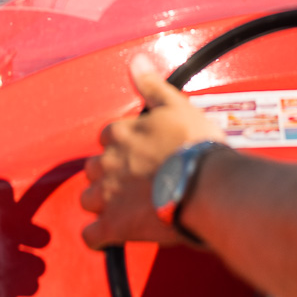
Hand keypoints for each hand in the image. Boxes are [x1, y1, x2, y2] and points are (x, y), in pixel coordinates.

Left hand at [80, 54, 225, 248]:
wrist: (207, 186)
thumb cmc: (197, 147)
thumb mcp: (177, 105)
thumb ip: (152, 85)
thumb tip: (136, 60)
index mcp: (121, 133)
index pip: (109, 137)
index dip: (124, 146)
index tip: (141, 153)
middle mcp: (108, 162)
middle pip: (94, 168)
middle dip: (109, 174)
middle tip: (137, 181)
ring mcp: (108, 194)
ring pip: (89, 198)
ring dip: (103, 202)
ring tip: (127, 207)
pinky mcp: (115, 225)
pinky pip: (92, 235)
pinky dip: (99, 236)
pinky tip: (110, 236)